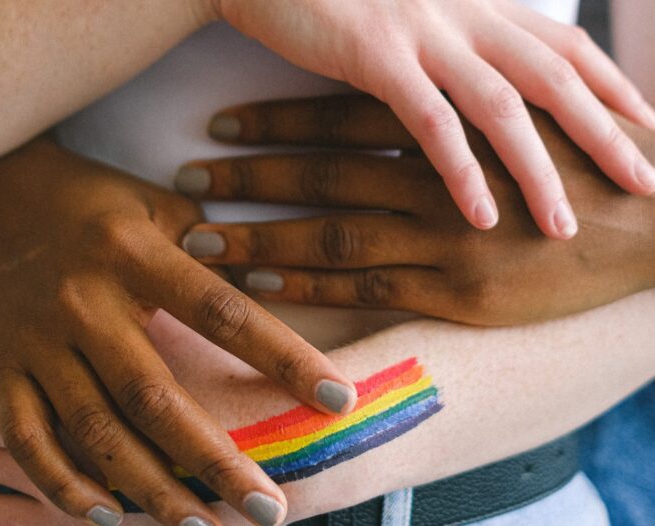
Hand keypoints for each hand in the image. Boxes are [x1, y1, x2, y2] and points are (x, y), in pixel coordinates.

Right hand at [0, 139, 356, 525]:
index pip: (223, 313)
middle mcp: (85, 301)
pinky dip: (62, 484)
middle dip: (216, 462)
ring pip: (95, 431)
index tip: (336, 400)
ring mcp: (37, 340)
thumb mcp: (160, 207)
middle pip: (155, 396)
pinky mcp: (2, 365)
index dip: (284, 358)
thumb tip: (277, 288)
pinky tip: (108, 515)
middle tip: (271, 511)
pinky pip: (28, 437)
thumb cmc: (97, 202)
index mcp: (135, 254)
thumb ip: (214, 253)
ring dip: (150, 489)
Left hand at [176, 96, 654, 324]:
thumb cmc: (589, 162)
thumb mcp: (525, 111)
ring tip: (202, 239)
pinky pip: (370, 289)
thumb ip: (458, 102)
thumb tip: (406, 90)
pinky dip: (314, 286)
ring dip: (263, 235)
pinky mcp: (460, 292)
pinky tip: (265, 282)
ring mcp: (445, 240)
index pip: (341, 119)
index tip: (220, 123)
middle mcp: (436, 181)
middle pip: (322, 173)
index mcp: (448, 129)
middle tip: (185, 177)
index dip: (276, 121)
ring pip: (334, 234)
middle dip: (249, 175)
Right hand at [210, 0, 654, 238]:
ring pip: (501, 108)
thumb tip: (484, 79)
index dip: (610, 83)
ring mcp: (424, 34)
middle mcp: (464, 12)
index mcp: (477, 1)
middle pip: (553, 78)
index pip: (563, 43)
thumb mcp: (413, 12)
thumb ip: (456, 38)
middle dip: (605, 134)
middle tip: (643, 184)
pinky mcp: (377, 57)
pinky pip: (431, 123)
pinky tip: (483, 216)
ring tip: (564, 227)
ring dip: (538, 172)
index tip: (644, 122)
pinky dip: (461, 172)